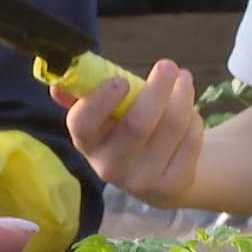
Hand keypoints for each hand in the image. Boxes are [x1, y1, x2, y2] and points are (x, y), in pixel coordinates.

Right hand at [53, 59, 202, 207]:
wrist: (161, 176)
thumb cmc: (128, 131)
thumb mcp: (106, 114)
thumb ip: (84, 95)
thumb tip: (57, 85)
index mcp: (89, 143)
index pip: (82, 125)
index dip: (100, 101)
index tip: (121, 81)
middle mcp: (111, 167)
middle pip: (137, 124)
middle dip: (157, 88)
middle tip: (169, 65)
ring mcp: (142, 181)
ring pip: (171, 126)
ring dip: (183, 95)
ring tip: (184, 79)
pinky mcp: (173, 186)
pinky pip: (190, 140)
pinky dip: (194, 119)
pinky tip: (190, 114)